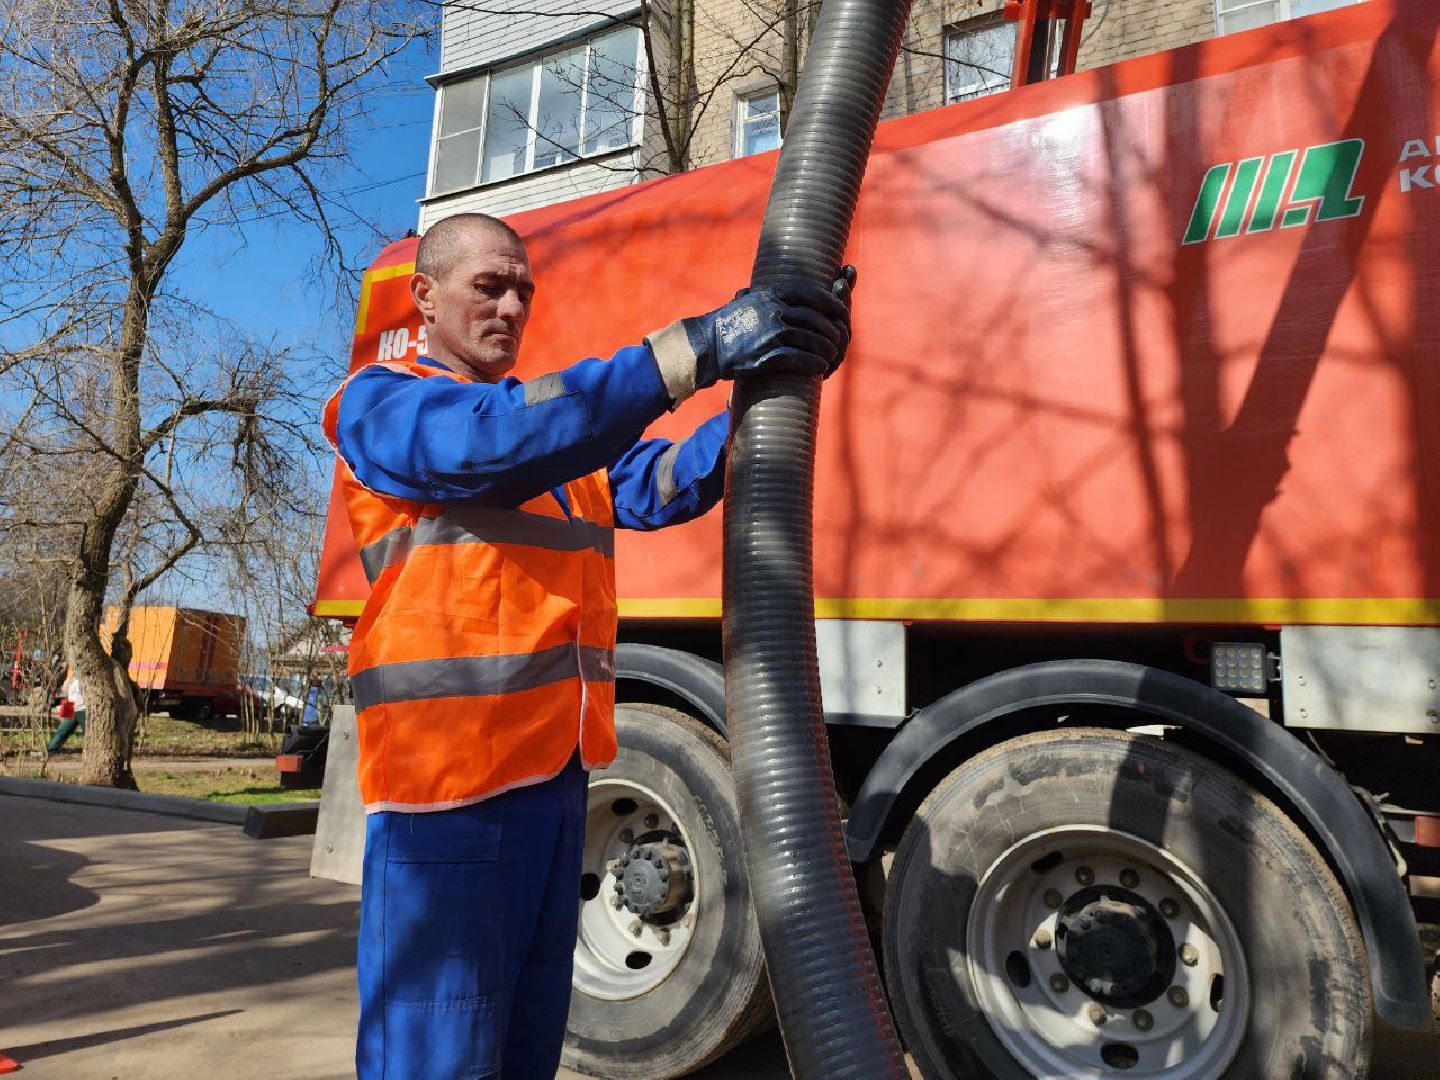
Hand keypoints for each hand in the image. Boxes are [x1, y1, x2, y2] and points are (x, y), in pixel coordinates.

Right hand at [645, 267, 856, 403]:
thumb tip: (753, 290)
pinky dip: (815, 363)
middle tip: (838, 339)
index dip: (830, 302)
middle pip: (815, 318)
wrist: (706, 346)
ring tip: (832, 355)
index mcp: (771, 295)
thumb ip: (759, 297)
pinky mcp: (770, 356)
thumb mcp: (744, 301)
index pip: (810, 293)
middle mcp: (774, 311)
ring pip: (811, 339)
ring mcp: (772, 334)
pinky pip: (801, 359)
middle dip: (831, 330)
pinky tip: (821, 367)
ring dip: (826, 349)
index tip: (840, 309)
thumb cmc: (724, 325)